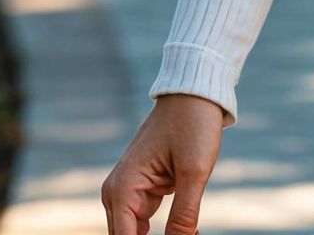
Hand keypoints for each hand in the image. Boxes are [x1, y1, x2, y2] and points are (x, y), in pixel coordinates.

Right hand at [102, 95, 225, 234]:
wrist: (196, 93)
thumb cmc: (194, 124)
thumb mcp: (194, 171)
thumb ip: (184, 215)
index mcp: (122, 189)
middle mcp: (116, 192)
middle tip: (189, 234)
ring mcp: (127, 191)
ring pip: (133, 234)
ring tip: (190, 232)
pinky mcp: (141, 189)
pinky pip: (143, 223)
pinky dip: (161, 231)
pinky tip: (186, 231)